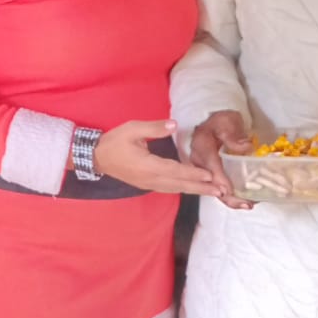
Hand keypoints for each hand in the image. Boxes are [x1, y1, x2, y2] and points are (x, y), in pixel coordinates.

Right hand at [93, 120, 217, 195]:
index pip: (174, 170)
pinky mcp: (148, 185)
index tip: (210, 175)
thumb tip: (174, 125)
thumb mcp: (132, 129)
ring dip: (195, 190)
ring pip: (176, 188)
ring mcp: (149, 184)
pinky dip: (184, 188)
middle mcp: (150, 178)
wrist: (97, 157)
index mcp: (147, 165)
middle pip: (179, 184)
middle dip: (200, 188)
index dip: (193, 174)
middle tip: (220, 191)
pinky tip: (195, 188)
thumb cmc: (115, 141)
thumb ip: (154, 128)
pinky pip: (170, 188)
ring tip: (213, 192)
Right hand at [189, 109, 254, 209]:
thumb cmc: (221, 123)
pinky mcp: (208, 176)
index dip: (219, 179)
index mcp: (201, 146)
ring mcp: (202, 171)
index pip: (210, 165)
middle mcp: (198, 162)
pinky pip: (218, 189)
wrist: (214, 126)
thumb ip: (233, 134)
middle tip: (246, 203)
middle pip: (210, 183)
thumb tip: (245, 146)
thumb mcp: (227, 122)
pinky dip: (231, 197)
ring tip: (248, 204)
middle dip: (227, 196)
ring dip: (231, 200)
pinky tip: (244, 201)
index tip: (228, 190)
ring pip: (213, 190)